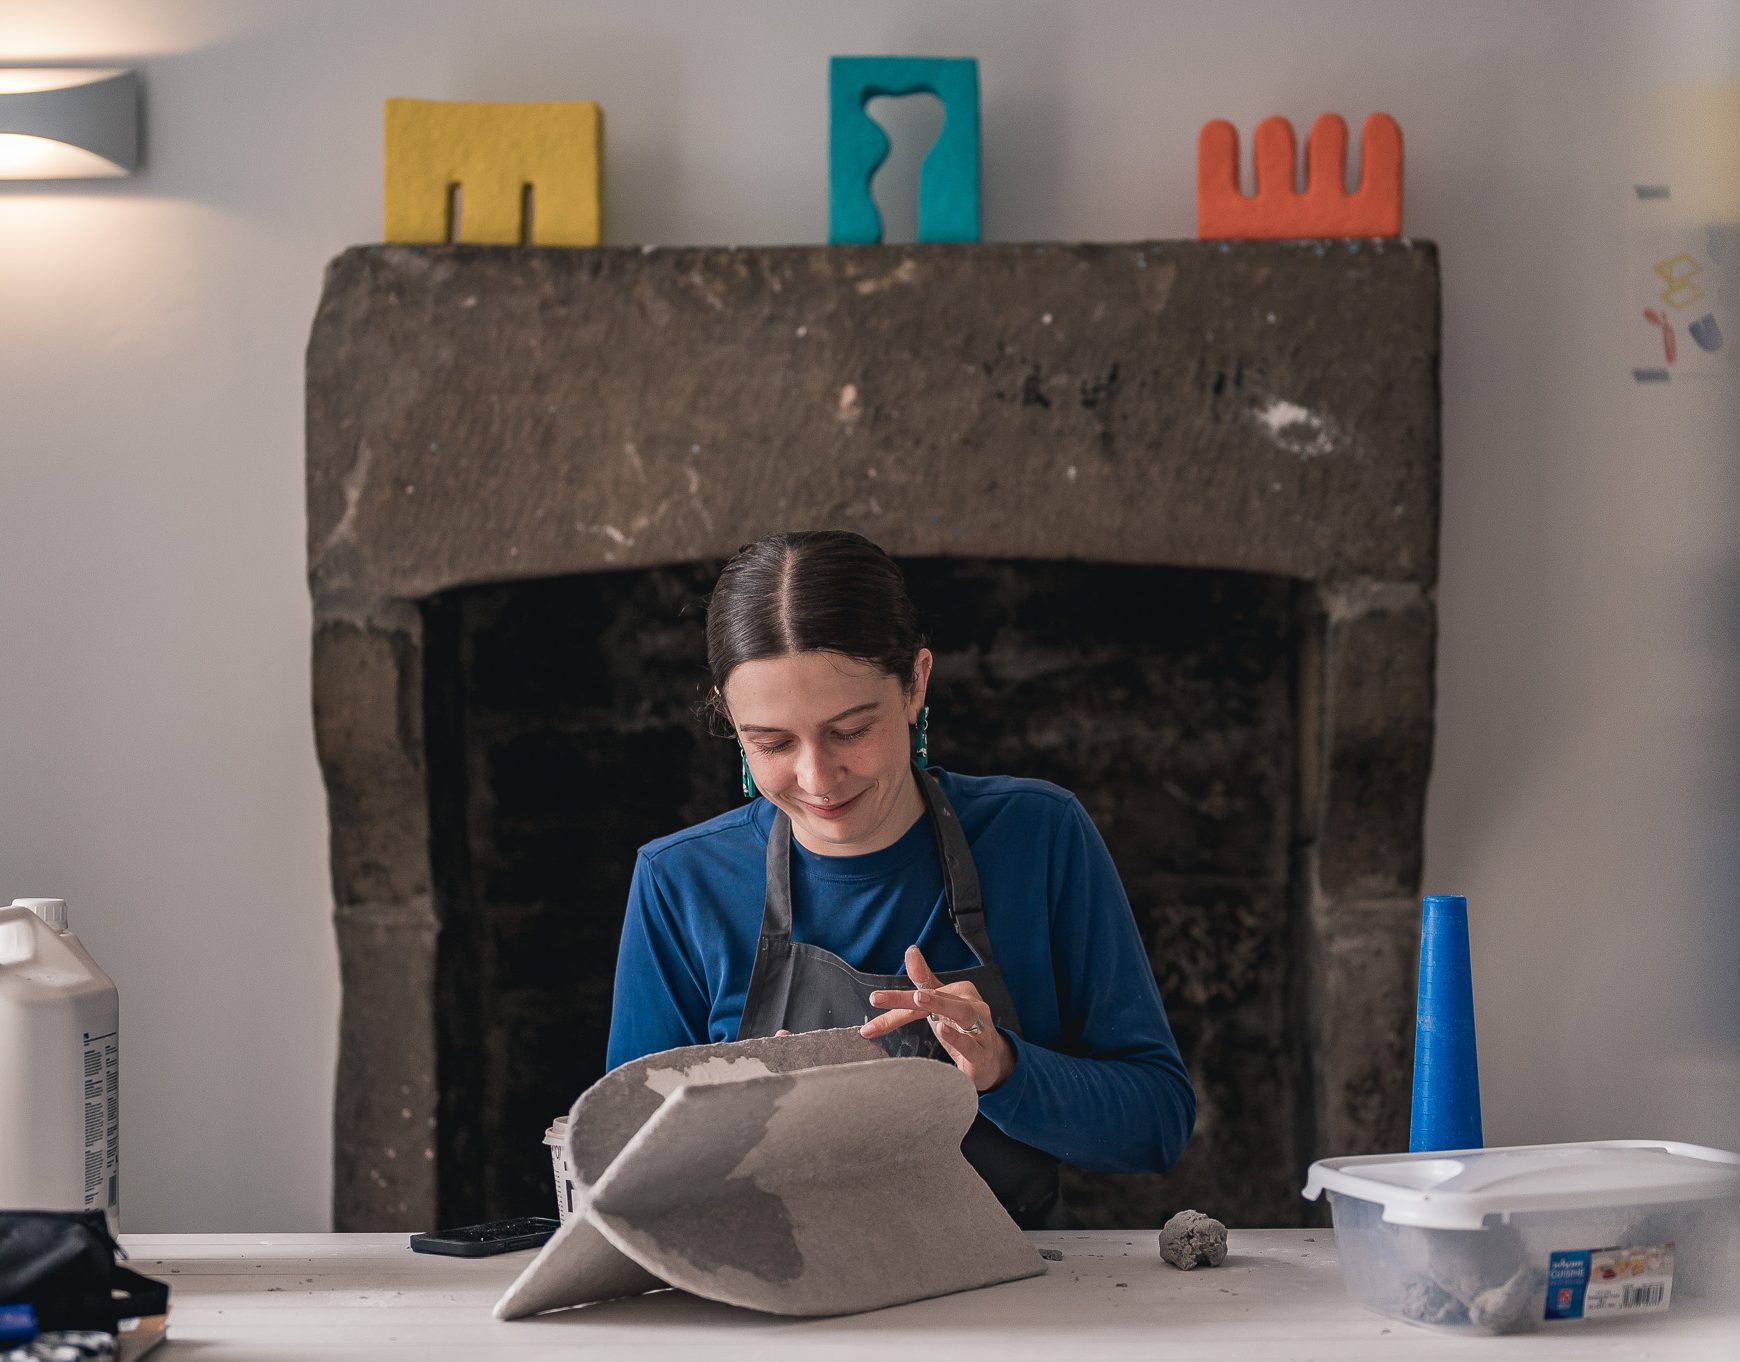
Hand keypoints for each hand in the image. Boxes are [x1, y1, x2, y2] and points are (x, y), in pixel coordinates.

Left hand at [862, 945, 1013, 1092]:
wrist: (990, 1061)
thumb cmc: (961, 1028)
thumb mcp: (941, 1004)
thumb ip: (925, 980)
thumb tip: (911, 950)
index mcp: (959, 992)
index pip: (924, 993)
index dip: (897, 1000)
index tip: (875, 999)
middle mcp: (971, 1006)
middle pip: (942, 998)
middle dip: (919, 995)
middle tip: (896, 993)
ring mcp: (981, 1028)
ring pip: (963, 1014)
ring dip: (942, 1006)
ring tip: (920, 999)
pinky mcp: (983, 1053)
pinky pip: (971, 1044)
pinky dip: (957, 1038)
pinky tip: (942, 1030)